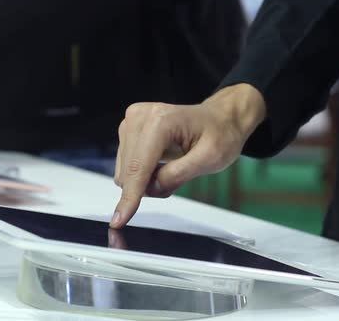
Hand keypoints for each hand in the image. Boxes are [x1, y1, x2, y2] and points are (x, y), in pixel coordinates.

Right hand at [111, 84, 266, 227]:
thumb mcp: (210, 159)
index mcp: (160, 121)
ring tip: (173, 168)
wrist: (218, 118)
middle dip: (148, 186)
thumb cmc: (220, 134)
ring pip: (125, 171)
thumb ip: (178, 175)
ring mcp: (130, 122)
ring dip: (145, 181)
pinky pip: (126, 166)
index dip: (129, 197)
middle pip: (129, 171)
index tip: (119, 220)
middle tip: (179, 177)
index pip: (139, 167)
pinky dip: (143, 173)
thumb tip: (149, 189)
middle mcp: (139, 117)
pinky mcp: (127, 129)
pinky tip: (161, 164)